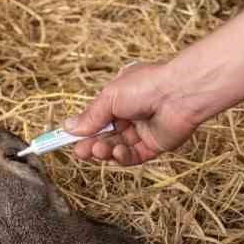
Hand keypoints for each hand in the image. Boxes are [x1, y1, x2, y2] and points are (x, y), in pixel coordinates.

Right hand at [63, 61, 199, 164]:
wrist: (179, 93)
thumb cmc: (145, 86)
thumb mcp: (109, 98)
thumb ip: (90, 117)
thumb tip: (68, 128)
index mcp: (120, 98)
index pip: (96, 118)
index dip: (82, 129)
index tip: (65, 139)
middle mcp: (131, 115)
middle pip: (105, 136)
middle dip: (91, 144)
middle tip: (80, 151)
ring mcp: (143, 131)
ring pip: (117, 147)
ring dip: (105, 151)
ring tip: (97, 150)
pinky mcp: (155, 145)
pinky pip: (134, 156)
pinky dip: (122, 156)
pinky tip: (117, 151)